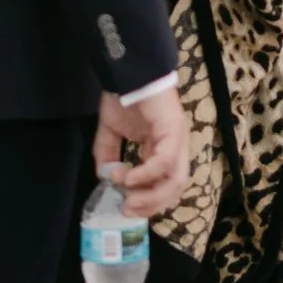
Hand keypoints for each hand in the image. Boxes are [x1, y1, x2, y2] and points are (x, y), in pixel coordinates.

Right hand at [93, 85, 189, 215]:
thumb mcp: (111, 132)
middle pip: (175, 187)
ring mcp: (178, 139)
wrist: (129, 72)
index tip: (127, 209)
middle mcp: (177, 147)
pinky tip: (128, 178)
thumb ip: (108, 154)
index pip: (166, 184)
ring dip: (151, 195)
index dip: (150, 201)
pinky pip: (163, 160)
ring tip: (128, 200)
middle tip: (127, 210)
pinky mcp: (173, 130)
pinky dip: (146, 174)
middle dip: (151, 204)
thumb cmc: (124, 98)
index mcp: (165, 149)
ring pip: (175, 179)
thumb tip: (105, 178)